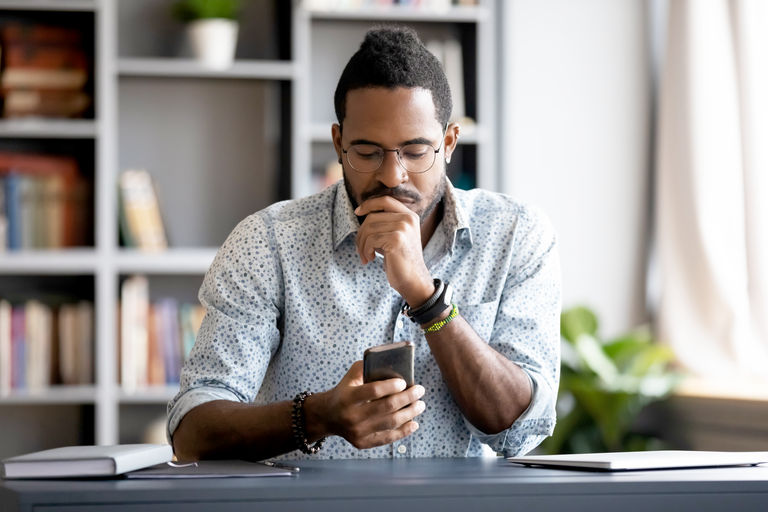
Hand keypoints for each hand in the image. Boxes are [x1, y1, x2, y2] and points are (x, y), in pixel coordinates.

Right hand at [308, 361, 424, 449]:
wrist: (328, 416)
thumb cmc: (344, 392)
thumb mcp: (350, 377)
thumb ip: (367, 367)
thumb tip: (392, 364)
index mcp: (348, 397)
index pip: (374, 391)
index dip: (391, 386)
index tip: (404, 382)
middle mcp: (352, 416)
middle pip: (386, 407)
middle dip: (407, 398)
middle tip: (420, 391)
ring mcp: (358, 432)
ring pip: (390, 423)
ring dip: (410, 413)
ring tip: (420, 405)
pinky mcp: (363, 443)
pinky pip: (387, 438)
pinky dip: (403, 432)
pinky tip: (414, 423)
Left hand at [355, 196, 433, 305]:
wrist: (413, 280)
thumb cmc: (400, 260)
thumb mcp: (394, 236)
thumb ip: (384, 224)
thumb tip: (362, 215)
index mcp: (409, 215)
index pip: (385, 200)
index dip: (369, 204)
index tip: (357, 212)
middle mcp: (408, 218)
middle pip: (372, 217)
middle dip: (361, 234)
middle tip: (361, 249)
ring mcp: (403, 227)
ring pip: (368, 228)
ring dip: (361, 244)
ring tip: (365, 256)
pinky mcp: (396, 239)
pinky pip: (370, 239)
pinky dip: (365, 250)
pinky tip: (369, 259)